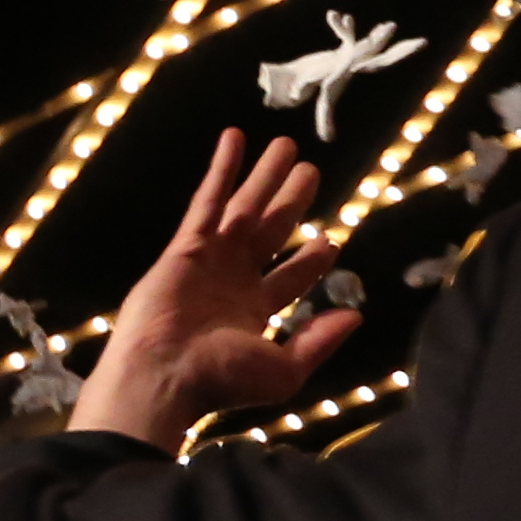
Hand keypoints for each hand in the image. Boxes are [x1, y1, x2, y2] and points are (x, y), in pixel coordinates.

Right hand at [76, 128, 359, 451]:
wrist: (164, 375)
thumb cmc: (221, 380)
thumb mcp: (285, 371)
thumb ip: (319, 341)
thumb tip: (355, 315)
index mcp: (256, 312)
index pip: (291, 276)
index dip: (312, 258)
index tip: (331, 240)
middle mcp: (234, 280)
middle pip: (271, 230)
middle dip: (291, 201)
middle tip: (309, 169)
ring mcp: (210, 260)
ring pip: (244, 207)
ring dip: (264, 176)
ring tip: (285, 145)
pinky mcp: (186, 246)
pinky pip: (208, 200)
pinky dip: (222, 169)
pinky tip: (234, 139)